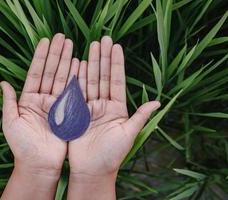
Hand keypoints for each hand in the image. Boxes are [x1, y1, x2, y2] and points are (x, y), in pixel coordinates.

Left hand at [0, 33, 79, 198]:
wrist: (39, 165)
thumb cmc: (21, 146)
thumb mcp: (11, 123)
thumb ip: (9, 102)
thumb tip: (2, 82)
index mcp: (29, 100)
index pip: (36, 73)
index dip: (40, 57)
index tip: (46, 41)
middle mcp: (44, 99)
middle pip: (51, 72)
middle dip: (57, 55)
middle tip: (64, 37)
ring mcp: (57, 105)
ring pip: (63, 80)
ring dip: (68, 63)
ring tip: (73, 46)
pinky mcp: (69, 113)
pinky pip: (73, 94)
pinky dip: (77, 80)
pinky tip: (80, 65)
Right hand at [67, 36, 159, 198]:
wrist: (92, 169)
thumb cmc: (112, 155)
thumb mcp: (128, 134)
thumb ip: (140, 117)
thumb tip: (158, 102)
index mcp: (117, 108)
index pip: (117, 81)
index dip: (117, 64)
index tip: (115, 46)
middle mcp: (103, 105)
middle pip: (103, 77)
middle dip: (102, 58)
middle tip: (101, 39)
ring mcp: (89, 108)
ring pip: (89, 82)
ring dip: (90, 64)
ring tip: (90, 47)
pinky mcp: (76, 113)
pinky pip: (76, 93)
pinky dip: (76, 79)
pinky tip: (76, 64)